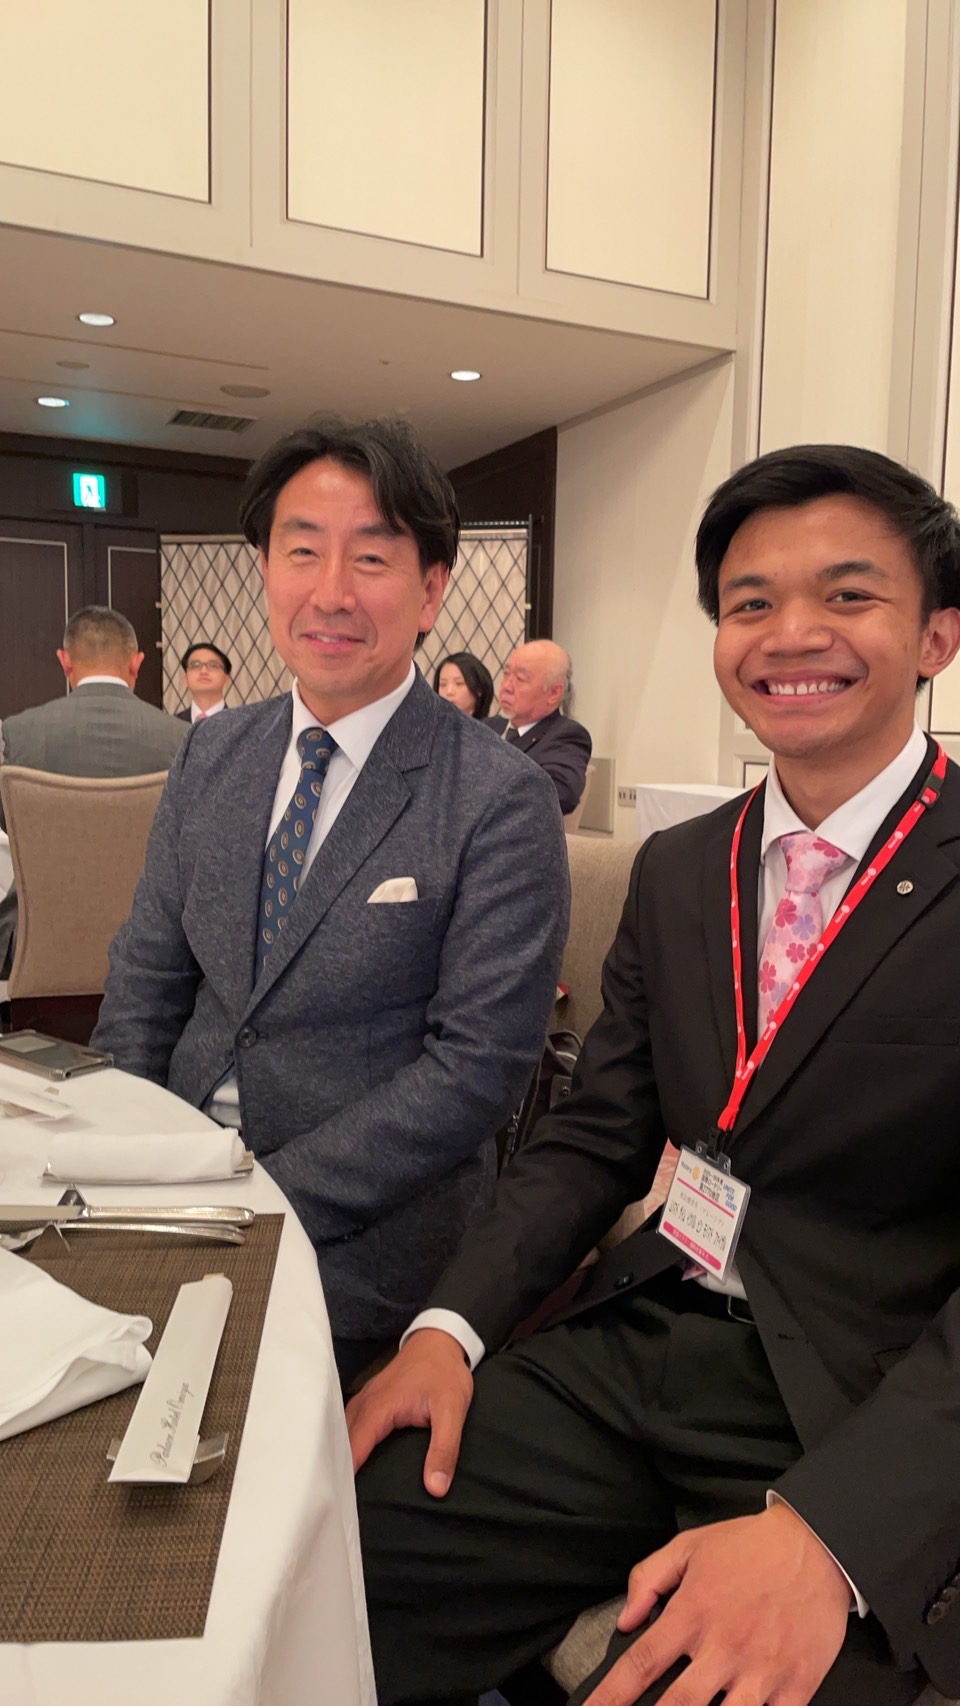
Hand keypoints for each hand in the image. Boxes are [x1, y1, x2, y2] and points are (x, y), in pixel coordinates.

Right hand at [346, 1328, 473, 1496]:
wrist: (441, 1340)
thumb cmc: (445, 1373)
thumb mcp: (452, 1410)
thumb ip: (444, 1449)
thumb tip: (435, 1489)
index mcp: (379, 1408)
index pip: (352, 1449)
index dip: (344, 1478)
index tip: (338, 1507)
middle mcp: (364, 1403)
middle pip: (339, 1443)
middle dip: (334, 1472)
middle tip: (331, 1507)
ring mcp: (364, 1399)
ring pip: (340, 1433)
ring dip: (336, 1458)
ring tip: (334, 1493)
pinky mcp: (368, 1400)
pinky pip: (347, 1425)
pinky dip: (343, 1444)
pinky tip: (346, 1463)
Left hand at [584, 1503, 850, 1705]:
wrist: (817, 1544)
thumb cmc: (749, 1547)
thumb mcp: (690, 1547)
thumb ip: (649, 1579)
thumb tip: (625, 1621)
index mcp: (692, 1613)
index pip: (641, 1664)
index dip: (611, 1697)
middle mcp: (723, 1647)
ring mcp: (761, 1670)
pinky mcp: (796, 1685)